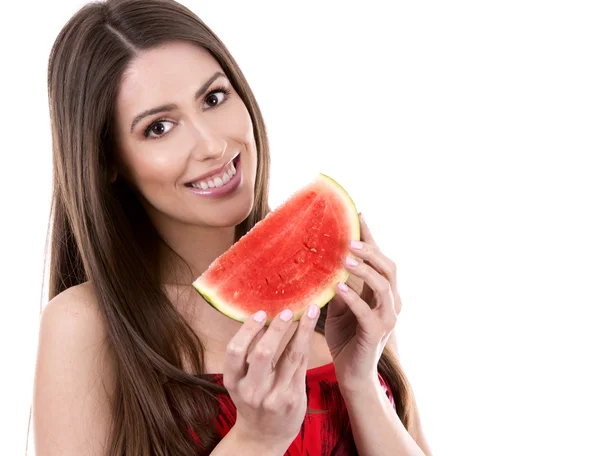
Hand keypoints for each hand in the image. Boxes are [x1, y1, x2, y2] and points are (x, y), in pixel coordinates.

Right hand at [222, 305, 319, 450]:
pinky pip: (301, 365)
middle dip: (277, 328)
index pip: (235, 351)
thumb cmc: (253, 399)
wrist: (264, 436)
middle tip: (288, 310)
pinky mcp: (293, 398)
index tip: (260, 312)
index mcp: (234, 382)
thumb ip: (248, 355)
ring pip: (290, 356)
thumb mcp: (242, 381)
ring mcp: (274, 396)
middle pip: (263, 353)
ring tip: (310, 311)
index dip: (248, 329)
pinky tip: (310, 330)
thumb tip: (263, 317)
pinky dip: (306, 344)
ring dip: (302, 330)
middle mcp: (252, 391)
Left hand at [325, 213, 400, 392]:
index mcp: (383, 293)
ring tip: (344, 257)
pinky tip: (338, 286)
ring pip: (383, 285)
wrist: (350, 373)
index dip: (372, 236)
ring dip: (364, 268)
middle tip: (349, 238)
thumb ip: (337, 285)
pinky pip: (367, 310)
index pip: (380, 258)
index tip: (359, 214)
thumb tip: (321, 260)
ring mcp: (387, 317)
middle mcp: (391, 302)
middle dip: (370, 249)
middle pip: (388, 267)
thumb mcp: (338, 306)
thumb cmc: (345, 338)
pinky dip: (353, 296)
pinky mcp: (377, 332)